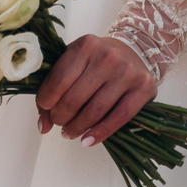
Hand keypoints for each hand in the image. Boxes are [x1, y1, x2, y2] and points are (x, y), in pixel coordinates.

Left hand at [34, 35, 155, 146]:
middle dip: (60, 117)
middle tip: (58, 123)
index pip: (58, 80)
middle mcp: (107, 56)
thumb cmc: (97, 60)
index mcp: (85, 45)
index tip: (46, 109)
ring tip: (69, 132)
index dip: (46, 101)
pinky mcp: (143, 87)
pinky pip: (119, 117)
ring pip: (95, 111)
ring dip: (77, 128)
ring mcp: (127, 72)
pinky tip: (87, 140)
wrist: (134, 50)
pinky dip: (100, 133)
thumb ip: (53, 90)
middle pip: (75, 98)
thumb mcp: (73, 63)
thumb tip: (43, 127)